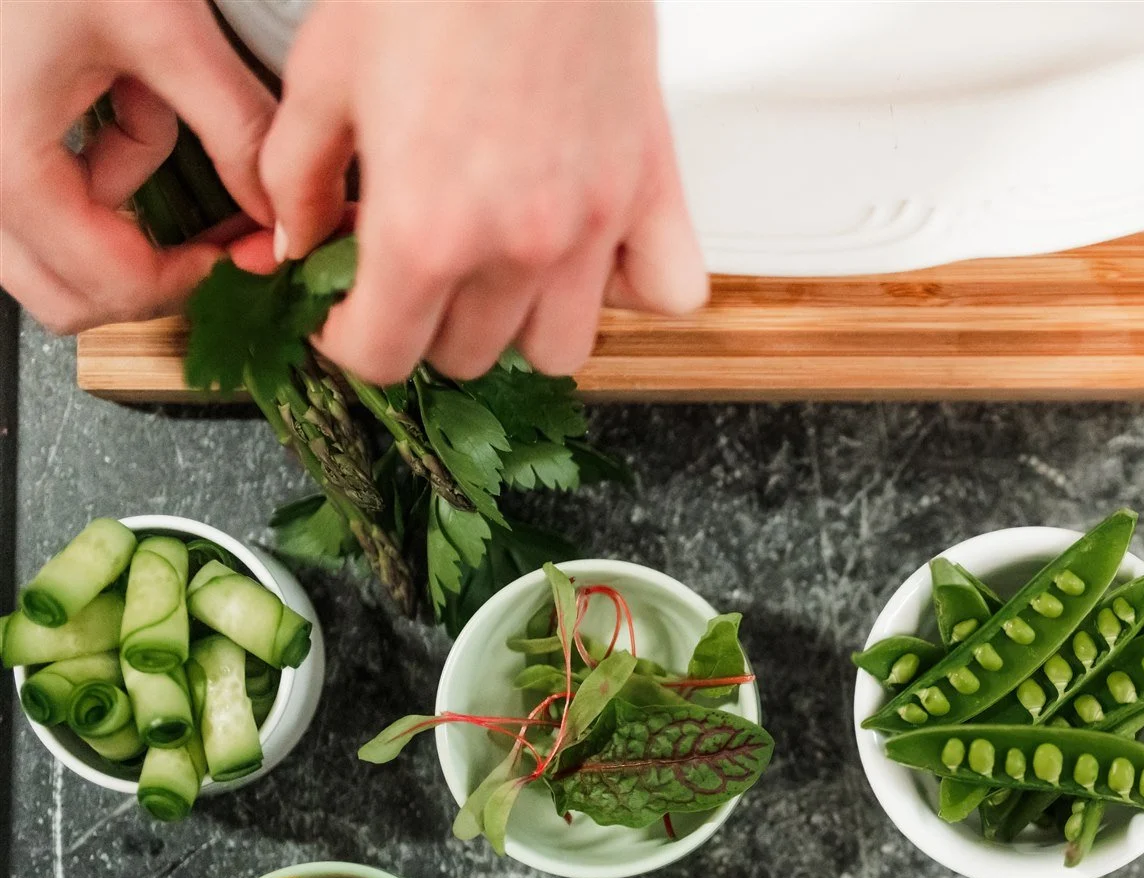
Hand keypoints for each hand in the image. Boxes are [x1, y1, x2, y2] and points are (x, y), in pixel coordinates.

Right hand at [0, 0, 275, 332]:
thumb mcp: (163, 27)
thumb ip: (237, 129)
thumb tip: (286, 211)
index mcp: (6, 160)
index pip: (112, 285)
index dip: (195, 281)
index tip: (247, 249)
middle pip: (68, 296)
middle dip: (154, 276)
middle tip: (219, 240)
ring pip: (47, 254)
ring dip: (119, 221)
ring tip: (158, 134)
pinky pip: (35, 196)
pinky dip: (92, 168)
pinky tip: (119, 98)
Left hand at [263, 0, 706, 383]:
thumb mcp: (323, 73)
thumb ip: (296, 174)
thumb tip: (296, 239)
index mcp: (424, 228)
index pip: (383, 357)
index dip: (348, 342)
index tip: (345, 314)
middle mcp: (516, 246)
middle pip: (467, 357)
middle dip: (425, 323)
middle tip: (410, 269)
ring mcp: (594, 228)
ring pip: (558, 349)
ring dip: (520, 322)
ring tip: (496, 267)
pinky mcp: (652, 194)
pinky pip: (667, 296)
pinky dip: (631, 292)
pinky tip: (589, 256)